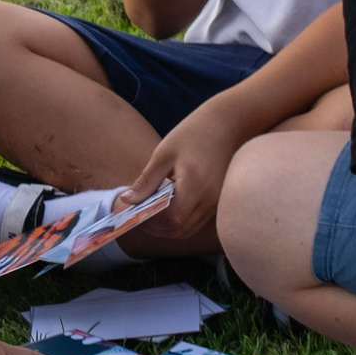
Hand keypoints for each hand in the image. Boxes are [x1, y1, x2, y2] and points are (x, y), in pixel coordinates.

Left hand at [119, 98, 253, 247]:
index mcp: (194, 184)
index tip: (136, 211)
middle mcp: (210, 199)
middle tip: (140, 214)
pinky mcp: (219, 202)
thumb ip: (146, 181)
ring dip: (169, 226)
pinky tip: (171, 205)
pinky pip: (197, 222)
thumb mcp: (164, 154)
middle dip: (157, 228)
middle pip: (179, 230)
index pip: (171, 219)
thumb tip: (126, 201)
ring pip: (189, 230)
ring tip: (153, 210)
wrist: (229, 124)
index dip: (151, 221)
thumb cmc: (194, 133)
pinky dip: (181, 220)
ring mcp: (217, 202)